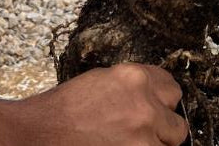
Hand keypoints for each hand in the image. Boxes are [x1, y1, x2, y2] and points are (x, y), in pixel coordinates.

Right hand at [17, 64, 187, 144]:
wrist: (41, 133)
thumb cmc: (66, 109)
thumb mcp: (103, 81)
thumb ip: (133, 87)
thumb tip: (151, 97)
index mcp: (136, 79)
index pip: (172, 89)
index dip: (164, 102)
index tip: (160, 109)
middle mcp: (145, 106)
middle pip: (177, 123)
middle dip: (163, 129)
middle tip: (145, 133)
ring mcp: (143, 137)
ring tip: (131, 143)